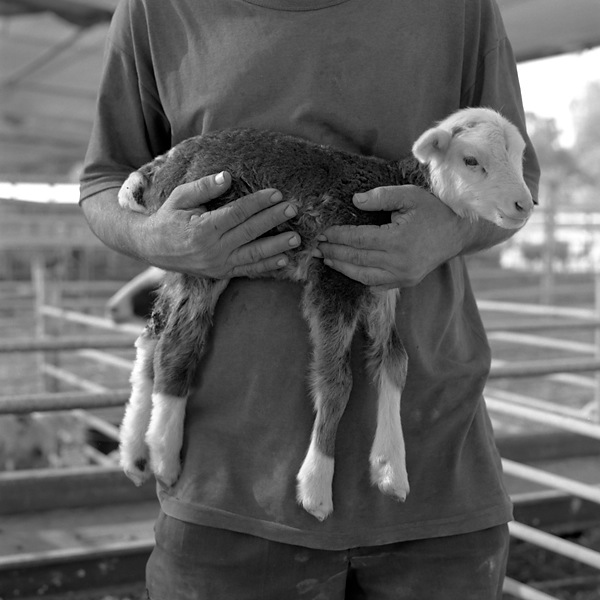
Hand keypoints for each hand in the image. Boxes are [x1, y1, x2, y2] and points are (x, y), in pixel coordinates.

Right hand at [141, 171, 300, 277]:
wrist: (153, 248)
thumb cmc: (168, 218)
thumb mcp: (180, 197)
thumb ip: (204, 187)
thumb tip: (228, 177)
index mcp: (202, 229)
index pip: (237, 214)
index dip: (258, 203)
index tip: (276, 193)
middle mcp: (213, 250)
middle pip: (249, 233)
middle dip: (273, 220)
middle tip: (293, 209)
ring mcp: (218, 265)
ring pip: (253, 256)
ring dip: (276, 247)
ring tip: (296, 239)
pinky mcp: (222, 273)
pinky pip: (248, 270)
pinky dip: (267, 267)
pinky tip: (284, 260)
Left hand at [316, 185, 466, 289]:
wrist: (458, 234)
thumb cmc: (433, 211)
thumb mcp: (410, 196)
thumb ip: (381, 197)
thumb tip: (355, 200)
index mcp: (398, 241)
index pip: (358, 240)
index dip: (338, 236)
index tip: (322, 232)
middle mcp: (398, 263)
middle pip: (357, 259)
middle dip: (334, 252)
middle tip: (316, 247)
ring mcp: (402, 276)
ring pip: (363, 276)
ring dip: (342, 267)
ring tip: (326, 258)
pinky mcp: (405, 282)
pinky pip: (376, 284)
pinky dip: (359, 277)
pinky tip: (347, 269)